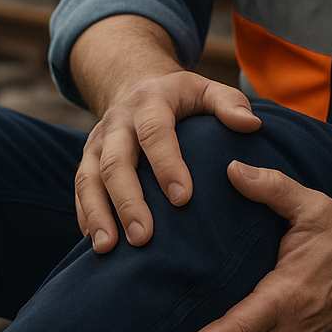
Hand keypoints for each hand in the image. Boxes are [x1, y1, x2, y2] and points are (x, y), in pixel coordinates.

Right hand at [75, 72, 260, 251]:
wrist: (133, 83)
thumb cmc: (180, 98)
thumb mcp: (206, 89)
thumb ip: (230, 104)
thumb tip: (251, 125)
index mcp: (150, 102)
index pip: (155, 133)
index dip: (167, 164)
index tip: (183, 199)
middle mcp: (118, 122)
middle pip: (116, 162)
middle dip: (128, 202)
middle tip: (143, 237)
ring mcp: (97, 142)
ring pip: (89, 178)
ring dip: (98, 214)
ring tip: (108, 248)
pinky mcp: (87, 160)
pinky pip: (80, 190)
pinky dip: (86, 217)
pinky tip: (97, 243)